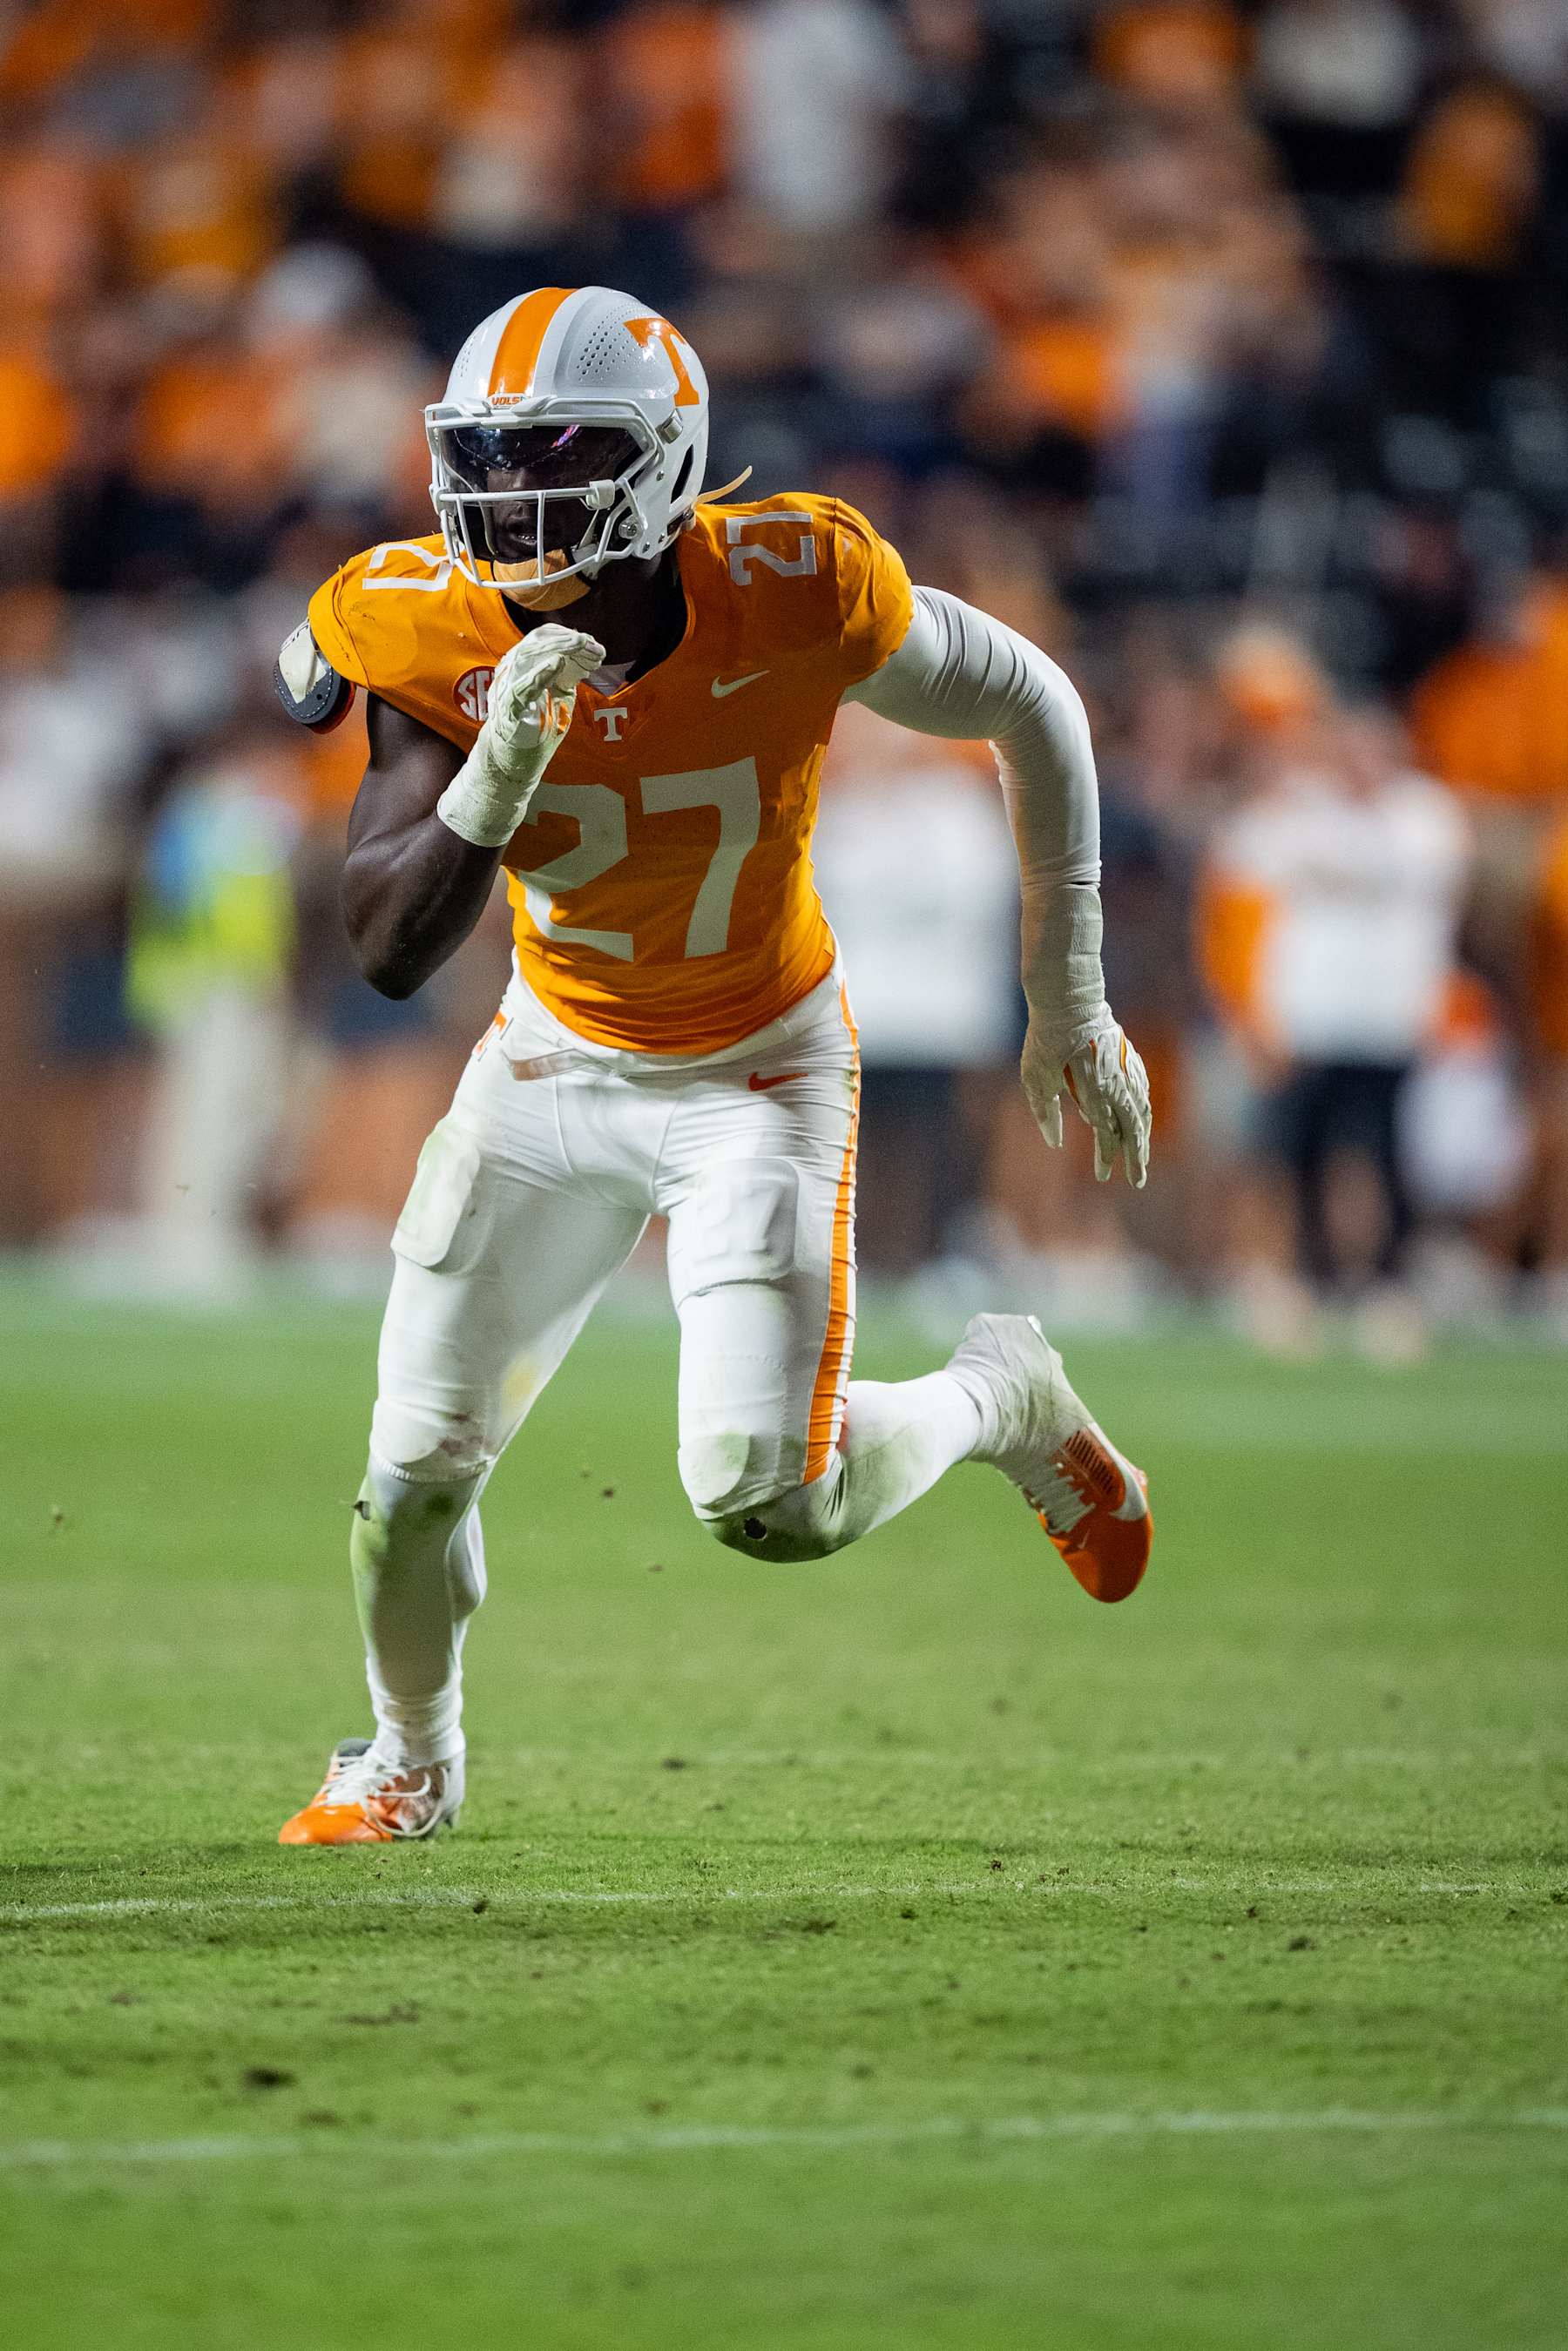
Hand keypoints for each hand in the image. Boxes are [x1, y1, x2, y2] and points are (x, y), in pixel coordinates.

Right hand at [486, 625, 605, 780]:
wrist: (516, 758)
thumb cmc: (538, 724)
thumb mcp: (559, 693)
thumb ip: (569, 673)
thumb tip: (590, 650)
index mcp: (525, 664)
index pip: (544, 638)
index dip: (568, 636)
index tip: (592, 643)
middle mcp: (513, 670)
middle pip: (537, 642)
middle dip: (567, 640)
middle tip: (590, 643)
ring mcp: (508, 686)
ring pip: (528, 656)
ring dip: (558, 648)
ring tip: (580, 643)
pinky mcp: (509, 707)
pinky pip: (523, 686)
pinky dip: (540, 673)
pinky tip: (557, 662)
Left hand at [1022, 1004, 1151, 1188]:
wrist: (1070, 997)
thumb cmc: (1047, 1037)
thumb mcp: (1035, 1076)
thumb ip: (1045, 1112)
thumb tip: (1056, 1143)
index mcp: (1095, 1090)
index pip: (1106, 1134)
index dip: (1106, 1157)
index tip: (1101, 1176)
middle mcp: (1117, 1083)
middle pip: (1133, 1129)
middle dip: (1136, 1158)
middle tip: (1137, 1181)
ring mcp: (1127, 1070)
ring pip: (1143, 1111)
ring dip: (1143, 1138)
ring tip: (1141, 1158)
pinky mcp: (1129, 1058)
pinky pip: (1143, 1092)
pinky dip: (1143, 1113)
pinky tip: (1140, 1122)